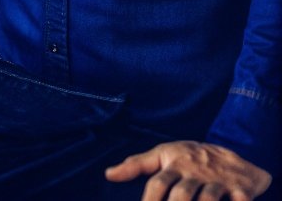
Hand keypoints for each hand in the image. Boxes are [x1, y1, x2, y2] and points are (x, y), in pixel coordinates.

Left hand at [105, 141, 271, 200]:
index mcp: (175, 166)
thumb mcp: (163, 155)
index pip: (159, 183)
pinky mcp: (241, 189)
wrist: (232, 154)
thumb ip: (136, 165)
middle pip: (182, 194)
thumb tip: (108, 174)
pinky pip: (241, 199)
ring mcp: (218, 181)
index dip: (150, 200)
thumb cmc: (189, 157)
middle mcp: (195, 174)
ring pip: (209, 198)